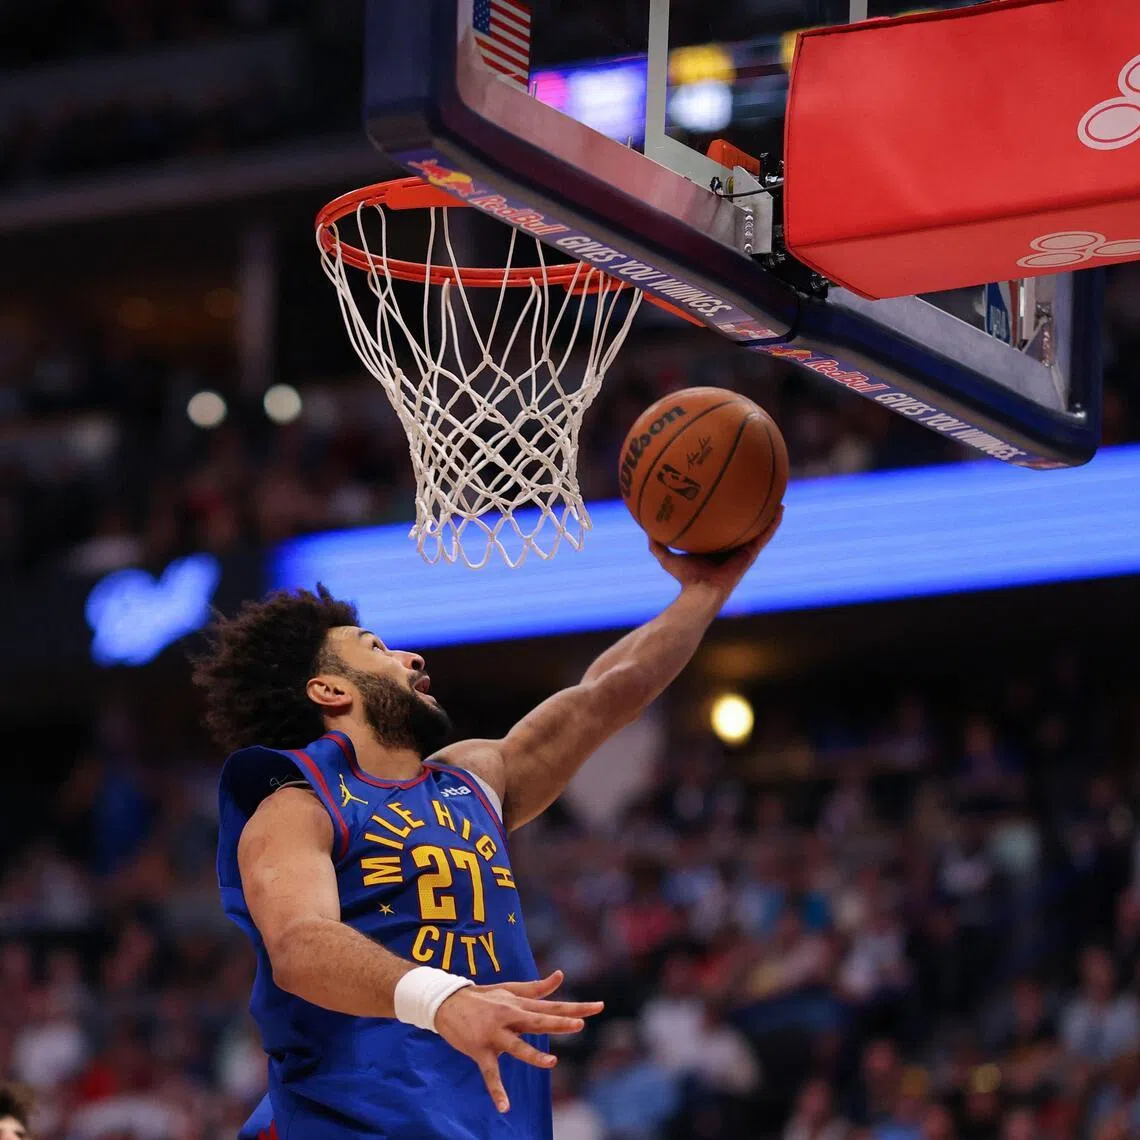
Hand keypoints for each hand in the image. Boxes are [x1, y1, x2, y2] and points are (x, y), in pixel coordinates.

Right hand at [434, 970, 602, 1112]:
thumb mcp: (510, 989)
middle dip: (558, 1023)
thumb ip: (537, 987)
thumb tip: (560, 975)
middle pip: (538, 1021)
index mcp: (520, 1004)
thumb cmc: (483, 997)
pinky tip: (505, 1107)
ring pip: (516, 1046)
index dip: (576, 1007)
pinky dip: (497, 1091)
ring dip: (533, 1055)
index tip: (599, 1006)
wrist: (447, 1002)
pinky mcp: (480, 1050)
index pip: (552, 1006)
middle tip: (579, 1025)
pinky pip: (490, 1073)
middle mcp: (510, 1016)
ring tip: (551, 1063)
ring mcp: (495, 1034)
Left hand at [651, 506, 783, 597]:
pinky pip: (765, 536)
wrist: (699, 593)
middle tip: (756, 491)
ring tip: (778, 495)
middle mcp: (732, 549)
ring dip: (770, 514)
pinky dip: (774, 523)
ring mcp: (743, 552)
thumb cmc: (684, 579)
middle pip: (744, 526)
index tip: (731, 497)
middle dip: (751, 511)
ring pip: (759, 529)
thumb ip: (657, 544)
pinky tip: (780, 509)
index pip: (724, 528)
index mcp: (716, 548)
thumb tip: (646, 528)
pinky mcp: (750, 555)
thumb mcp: (667, 558)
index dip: (728, 515)